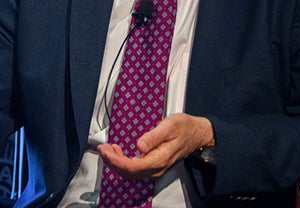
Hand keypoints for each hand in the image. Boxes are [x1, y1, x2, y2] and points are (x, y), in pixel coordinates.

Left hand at [97, 113, 213, 179]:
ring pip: (130, 173)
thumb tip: (139, 145)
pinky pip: (135, 169)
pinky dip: (123, 163)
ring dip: (116, 162)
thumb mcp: (170, 126)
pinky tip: (118, 152)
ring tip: (108, 149)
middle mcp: (156, 168)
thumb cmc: (185, 128)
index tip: (106, 150)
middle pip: (128, 172)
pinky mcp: (154, 166)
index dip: (115, 160)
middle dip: (111, 161)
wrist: (197, 134)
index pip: (132, 167)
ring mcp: (155, 169)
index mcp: (159, 159)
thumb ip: (154, 136)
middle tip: (102, 148)